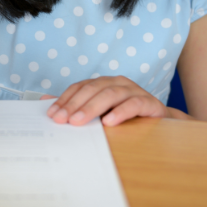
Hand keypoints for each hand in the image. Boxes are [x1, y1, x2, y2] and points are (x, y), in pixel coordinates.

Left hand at [45, 76, 188, 126]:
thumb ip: (76, 107)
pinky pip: (133, 104)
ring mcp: (134, 90)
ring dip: (92, 108)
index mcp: (103, 83)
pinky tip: (109, 122)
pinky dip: (120, 112)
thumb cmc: (126, 117)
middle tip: (62, 119)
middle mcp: (117, 83)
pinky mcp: (149, 102)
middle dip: (74, 104)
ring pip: (110, 94)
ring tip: (78, 121)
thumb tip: (46, 102)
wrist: (159, 124)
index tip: (52, 115)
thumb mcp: (100, 114)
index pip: (79, 87)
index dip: (65, 99)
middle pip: (92, 89)